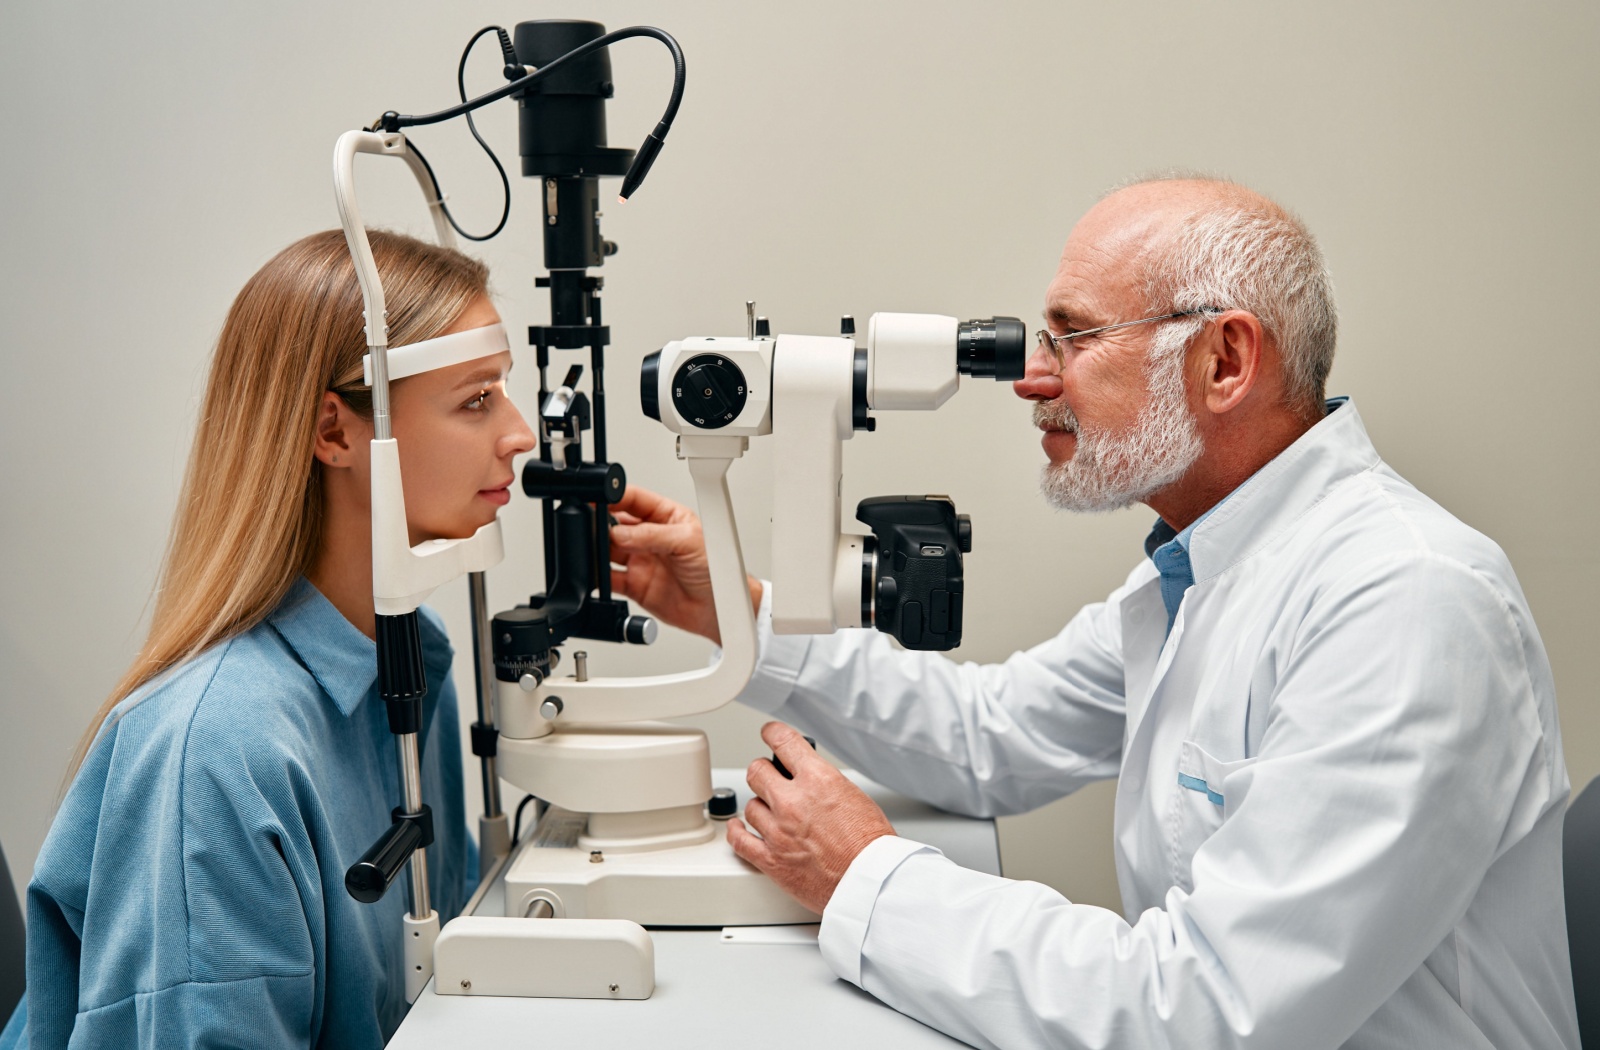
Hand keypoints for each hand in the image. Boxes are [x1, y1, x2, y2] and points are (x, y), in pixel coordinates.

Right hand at [608, 485, 760, 644]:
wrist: (720, 610)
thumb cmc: (717, 570)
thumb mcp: (688, 541)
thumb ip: (652, 535)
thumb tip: (620, 532)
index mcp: (666, 516)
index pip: (634, 499)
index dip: (613, 496)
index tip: (597, 498)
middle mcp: (650, 537)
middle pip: (615, 523)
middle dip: (601, 522)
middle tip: (593, 527)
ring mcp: (641, 560)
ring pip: (608, 550)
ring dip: (597, 548)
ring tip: (593, 550)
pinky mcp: (634, 585)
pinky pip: (609, 579)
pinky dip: (598, 577)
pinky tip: (596, 574)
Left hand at [727, 722, 895, 914]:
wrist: (869, 882)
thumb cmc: (870, 845)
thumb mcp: (854, 796)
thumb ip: (824, 785)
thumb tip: (809, 781)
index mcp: (818, 780)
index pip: (784, 742)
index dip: (773, 733)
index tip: (769, 733)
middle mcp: (793, 802)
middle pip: (757, 772)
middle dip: (763, 772)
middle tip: (768, 776)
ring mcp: (778, 831)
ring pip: (750, 806)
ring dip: (760, 807)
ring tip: (771, 812)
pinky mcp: (771, 860)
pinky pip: (739, 840)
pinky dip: (737, 832)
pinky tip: (739, 828)